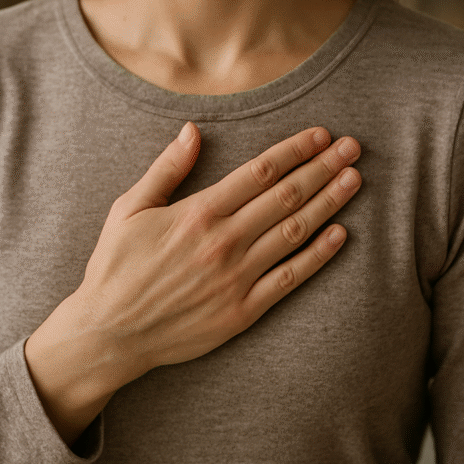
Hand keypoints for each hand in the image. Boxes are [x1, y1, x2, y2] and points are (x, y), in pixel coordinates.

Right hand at [73, 121, 360, 377]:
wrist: (109, 333)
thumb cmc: (115, 266)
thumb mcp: (129, 208)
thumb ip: (166, 168)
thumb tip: (192, 130)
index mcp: (198, 212)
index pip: (260, 171)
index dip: (295, 150)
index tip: (320, 134)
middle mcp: (223, 242)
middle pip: (286, 196)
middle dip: (323, 168)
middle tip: (352, 148)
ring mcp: (236, 278)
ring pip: (294, 232)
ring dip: (329, 203)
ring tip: (354, 180)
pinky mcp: (242, 311)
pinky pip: (289, 279)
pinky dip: (318, 255)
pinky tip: (340, 235)